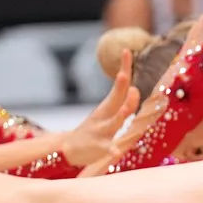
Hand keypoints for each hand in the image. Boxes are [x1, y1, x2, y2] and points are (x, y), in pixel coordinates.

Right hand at [63, 52, 140, 166]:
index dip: (124, 68)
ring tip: (128, 107)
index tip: (127, 50)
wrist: (68, 150)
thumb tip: (134, 87)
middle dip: (122, 89)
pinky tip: (117, 152)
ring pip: (113, 122)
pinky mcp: (99, 148)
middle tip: (125, 75)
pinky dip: (112, 150)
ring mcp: (101, 132)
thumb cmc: (93, 131)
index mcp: (107, 107)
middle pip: (116, 101)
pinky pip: (107, 149)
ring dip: (121, 114)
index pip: (120, 86)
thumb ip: (120, 101)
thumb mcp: (105, 114)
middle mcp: (104, 116)